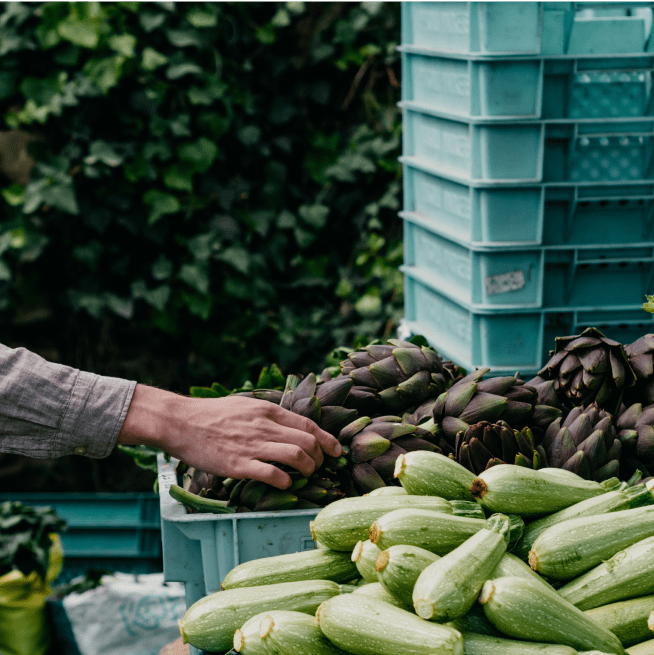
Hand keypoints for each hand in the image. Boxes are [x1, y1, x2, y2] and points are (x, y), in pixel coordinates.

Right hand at [117, 384, 341, 488]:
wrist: (180, 422)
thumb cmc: (211, 414)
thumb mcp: (244, 404)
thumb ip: (267, 414)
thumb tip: (287, 424)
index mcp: (267, 411)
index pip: (308, 425)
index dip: (327, 439)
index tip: (336, 450)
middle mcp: (264, 426)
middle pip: (308, 442)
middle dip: (321, 457)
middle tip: (320, 466)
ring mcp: (252, 446)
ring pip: (297, 457)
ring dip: (309, 469)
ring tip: (307, 475)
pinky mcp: (239, 465)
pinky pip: (272, 475)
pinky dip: (286, 482)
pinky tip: (286, 485)